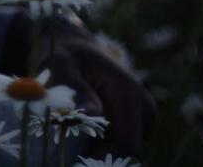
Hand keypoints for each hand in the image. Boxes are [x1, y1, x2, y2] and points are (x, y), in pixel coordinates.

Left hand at [2, 13, 156, 155]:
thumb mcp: (60, 64)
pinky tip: (79, 130)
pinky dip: (100, 142)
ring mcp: (142, 115)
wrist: (73, 48)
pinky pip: (119, 142)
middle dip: (99, 152)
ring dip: (98, 146)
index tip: (75, 159)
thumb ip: (75, 89)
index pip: (128, 142)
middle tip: (67, 144)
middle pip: (127, 148)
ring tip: (70, 131)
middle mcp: (143, 105)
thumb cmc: (63, 54)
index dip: (103, 156)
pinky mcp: (135, 121)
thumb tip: (93, 113)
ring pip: (123, 147)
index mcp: (128, 91)